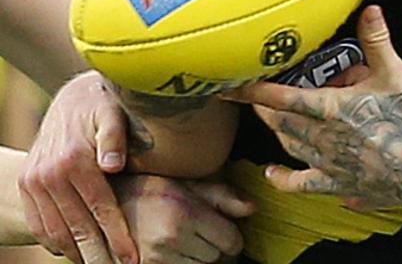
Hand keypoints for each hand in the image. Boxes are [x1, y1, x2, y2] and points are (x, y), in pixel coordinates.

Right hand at [18, 71, 136, 263]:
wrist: (71, 97)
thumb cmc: (103, 105)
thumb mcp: (113, 111)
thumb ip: (115, 136)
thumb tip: (113, 165)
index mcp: (75, 158)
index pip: (100, 207)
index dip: (117, 235)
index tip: (133, 258)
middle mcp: (50, 173)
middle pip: (77, 225)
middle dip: (99, 254)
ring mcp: (35, 181)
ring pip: (56, 229)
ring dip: (77, 253)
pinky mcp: (27, 184)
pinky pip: (39, 222)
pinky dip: (55, 241)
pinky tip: (74, 252)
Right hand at [113, 175, 254, 263]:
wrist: (107, 204)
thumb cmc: (152, 191)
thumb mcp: (190, 185)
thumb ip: (224, 197)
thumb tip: (253, 208)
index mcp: (186, 213)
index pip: (231, 240)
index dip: (234, 238)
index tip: (227, 232)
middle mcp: (171, 238)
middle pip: (217, 257)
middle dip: (216, 246)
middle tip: (202, 233)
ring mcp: (156, 258)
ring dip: (199, 258)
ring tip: (186, 240)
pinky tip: (177, 251)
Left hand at [224, 5, 401, 210]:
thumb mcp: (394, 74)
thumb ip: (377, 40)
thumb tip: (369, 9)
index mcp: (328, 107)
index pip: (280, 96)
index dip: (252, 90)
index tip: (229, 85)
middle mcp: (319, 136)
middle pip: (277, 120)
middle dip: (261, 107)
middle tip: (249, 95)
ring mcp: (324, 162)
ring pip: (286, 144)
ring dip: (274, 130)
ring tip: (268, 117)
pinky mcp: (334, 183)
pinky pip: (299, 183)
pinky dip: (282, 178)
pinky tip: (273, 173)